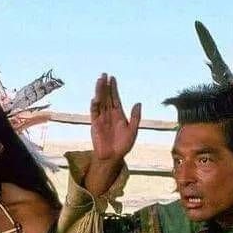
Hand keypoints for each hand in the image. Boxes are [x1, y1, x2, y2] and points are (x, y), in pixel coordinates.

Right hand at [85, 73, 140, 196]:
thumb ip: (135, 117)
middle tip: (105, 74)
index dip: (114, 89)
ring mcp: (101, 119)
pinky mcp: (95, 124)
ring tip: (99, 81)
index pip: (115, 99)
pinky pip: (94, 113)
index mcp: (119, 115)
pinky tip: (95, 98)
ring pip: (100, 102)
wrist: (112, 157)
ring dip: (99, 92)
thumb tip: (138, 103)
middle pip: (106, 97)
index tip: (112, 78)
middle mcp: (109, 115)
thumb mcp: (133, 131)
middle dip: (105, 86)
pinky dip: (94, 106)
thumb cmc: (123, 145)